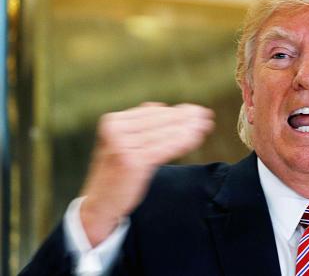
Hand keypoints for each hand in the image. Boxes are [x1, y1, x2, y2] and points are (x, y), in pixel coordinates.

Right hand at [79, 102, 214, 245]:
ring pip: (164, 134)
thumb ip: (139, 124)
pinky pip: (164, 149)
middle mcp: (116, 130)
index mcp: (113, 122)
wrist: (100, 204)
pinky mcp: (132, 162)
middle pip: (160, 120)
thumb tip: (162, 106)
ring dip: (188, 129)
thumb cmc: (115, 173)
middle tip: (207, 115)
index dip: (177, 111)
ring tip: (206, 127)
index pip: (152, 112)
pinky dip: (182, 142)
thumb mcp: (121, 143)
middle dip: (187, 118)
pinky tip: (196, 139)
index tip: (197, 110)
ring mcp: (123, 146)